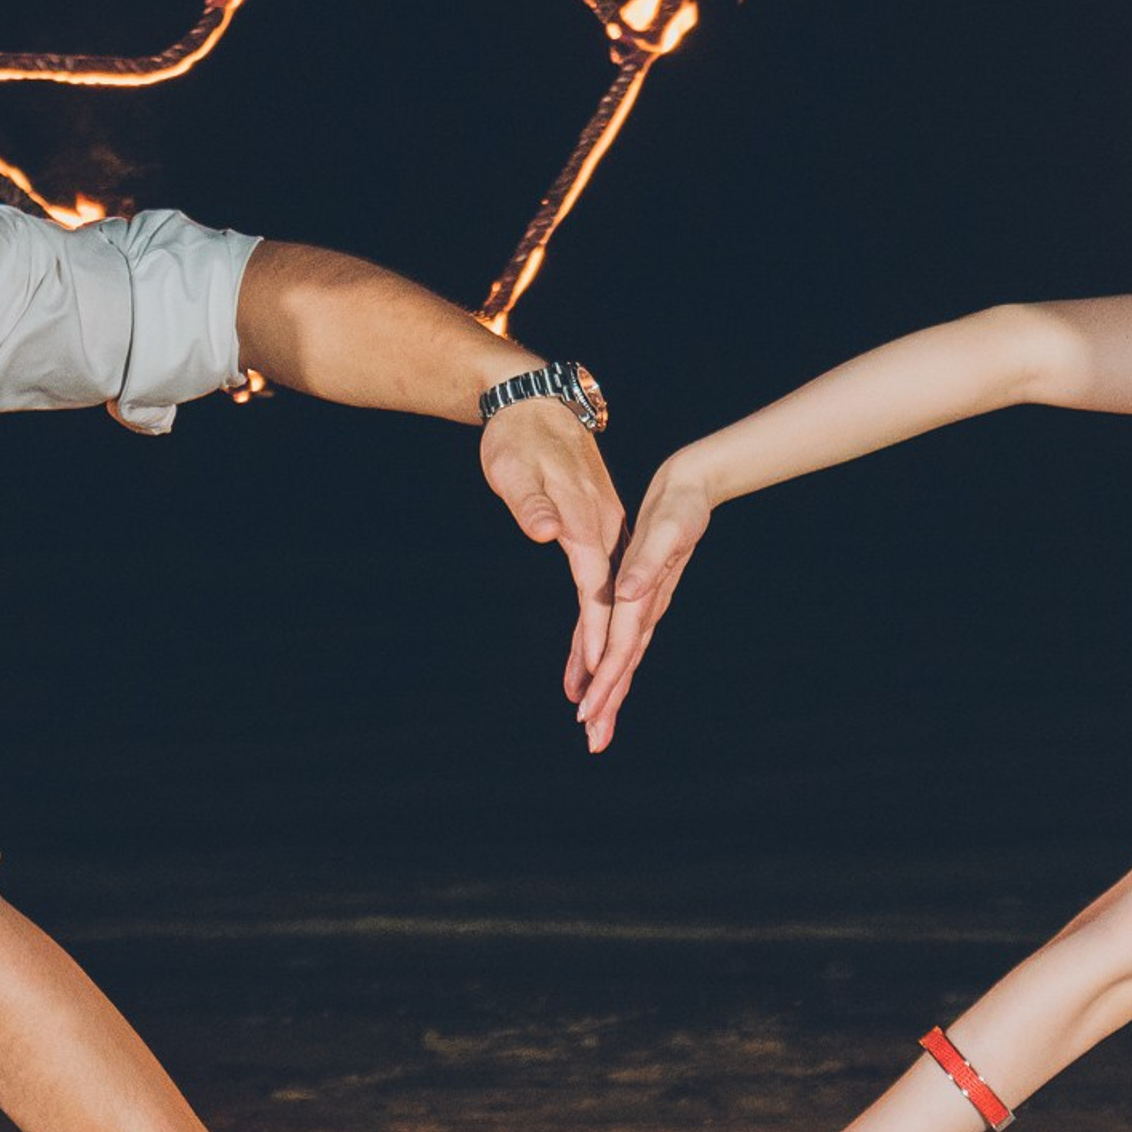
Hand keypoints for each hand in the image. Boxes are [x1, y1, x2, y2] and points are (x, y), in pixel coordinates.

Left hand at [479, 399, 626, 689]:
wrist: (538, 402)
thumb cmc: (520, 436)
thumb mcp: (516, 467)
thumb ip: (533, 503)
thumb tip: (547, 532)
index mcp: (588, 522)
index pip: (597, 590)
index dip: (595, 635)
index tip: (595, 677)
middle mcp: (607, 533)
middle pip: (615, 613)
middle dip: (607, 674)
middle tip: (595, 728)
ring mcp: (609, 535)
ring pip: (614, 610)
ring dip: (605, 663)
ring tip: (593, 711)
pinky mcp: (602, 537)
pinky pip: (604, 594)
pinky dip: (597, 631)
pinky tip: (587, 658)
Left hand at [572, 451, 714, 751]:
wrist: (691, 488)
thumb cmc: (681, 504)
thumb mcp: (667, 526)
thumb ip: (648, 562)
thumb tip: (628, 594)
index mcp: (645, 593)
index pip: (622, 646)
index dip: (605, 681)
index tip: (588, 712)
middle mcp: (645, 606)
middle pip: (623, 664)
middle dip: (608, 704)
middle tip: (593, 743)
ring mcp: (644, 604)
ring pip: (622, 657)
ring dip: (609, 693)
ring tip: (594, 727)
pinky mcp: (638, 595)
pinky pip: (617, 637)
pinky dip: (605, 663)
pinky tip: (593, 678)